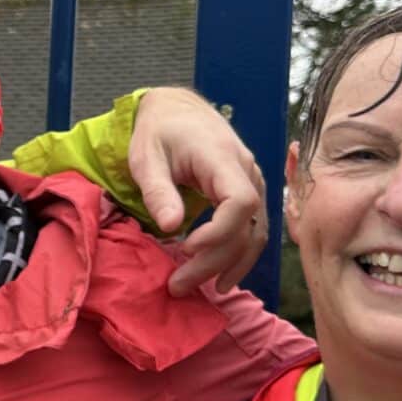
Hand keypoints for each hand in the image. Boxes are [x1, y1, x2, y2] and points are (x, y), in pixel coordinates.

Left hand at [130, 88, 268, 294]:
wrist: (177, 110)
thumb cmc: (159, 131)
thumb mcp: (146, 157)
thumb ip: (158, 190)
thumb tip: (171, 227)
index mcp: (222, 157)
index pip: (240, 201)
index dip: (218, 232)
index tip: (186, 248)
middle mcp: (247, 170)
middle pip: (246, 226)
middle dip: (214, 261)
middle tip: (178, 285)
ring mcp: (253, 182)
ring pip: (255, 232)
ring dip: (231, 265)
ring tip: (202, 290)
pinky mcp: (249, 193)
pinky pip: (253, 229)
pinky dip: (240, 255)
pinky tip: (221, 276)